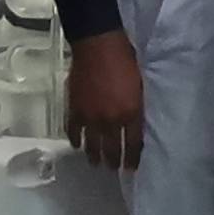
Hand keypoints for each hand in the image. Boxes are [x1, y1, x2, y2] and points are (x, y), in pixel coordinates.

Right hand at [65, 28, 146, 170]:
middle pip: (112, 149)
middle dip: (113, 162)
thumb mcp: (140, 85)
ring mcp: (91, 117)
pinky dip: (75, 140)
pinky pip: (73, 131)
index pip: (134, 144)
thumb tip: (134, 121)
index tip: (131, 168)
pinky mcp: (74, 109)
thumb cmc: (125, 60)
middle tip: (112, 169)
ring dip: (94, 156)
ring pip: (92, 145)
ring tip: (95, 163)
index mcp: (131, 113)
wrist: (98, 45)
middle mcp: (111, 120)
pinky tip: (77, 145)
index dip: (132, 158)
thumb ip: (136, 106)